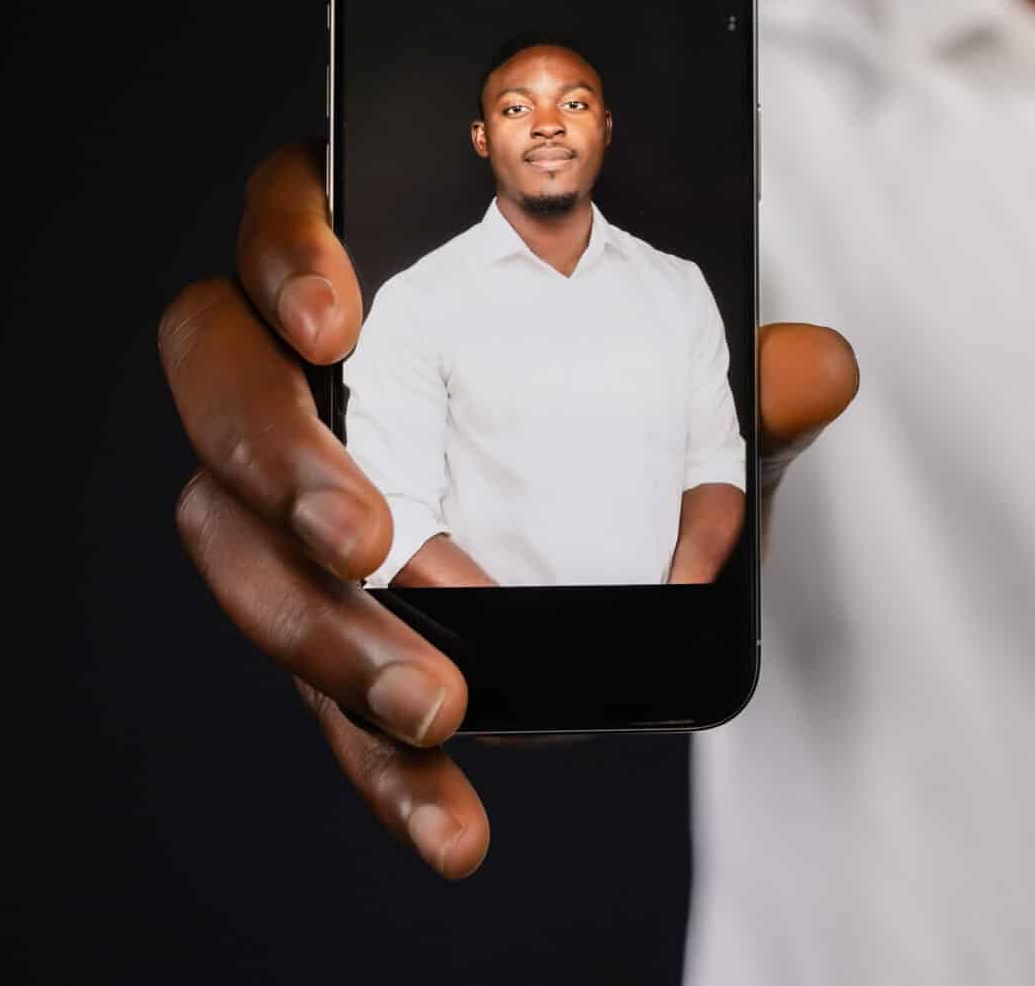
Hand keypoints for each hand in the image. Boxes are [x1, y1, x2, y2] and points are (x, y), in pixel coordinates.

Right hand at [159, 144, 856, 877]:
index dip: (285, 254)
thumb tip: (815, 367)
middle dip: (280, 462)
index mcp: (381, 261)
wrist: (633, 536)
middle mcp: (301, 369)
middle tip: (365, 538)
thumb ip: (742, 375)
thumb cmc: (628, 412)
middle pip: (219, 381)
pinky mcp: (315, 619)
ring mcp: (284, 498)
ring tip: (430, 700)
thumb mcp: (695, 394)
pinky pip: (312, 692)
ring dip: (319, 635)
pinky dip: (381, 768)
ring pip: (234, 545)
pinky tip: (450, 820)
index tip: (340, 322)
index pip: (287, 214)